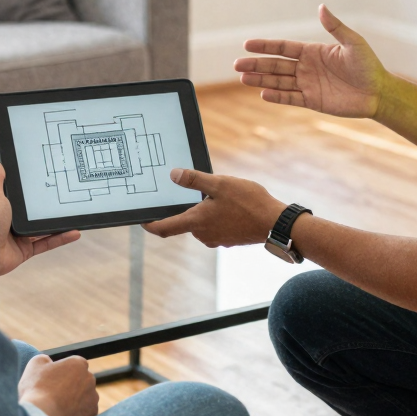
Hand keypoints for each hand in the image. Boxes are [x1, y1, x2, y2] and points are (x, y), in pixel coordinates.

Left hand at [0, 161, 79, 275]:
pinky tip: (74, 232)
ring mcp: (17, 238)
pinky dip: (60, 239)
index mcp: (2, 208)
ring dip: (59, 224)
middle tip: (65, 198)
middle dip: (48, 208)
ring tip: (74, 216)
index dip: (30, 192)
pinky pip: (46, 244)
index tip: (46, 184)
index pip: (18, 198)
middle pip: (33, 214)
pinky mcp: (24, 251)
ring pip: (43, 230)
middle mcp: (10, 223)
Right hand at [19, 353, 97, 415]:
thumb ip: (45, 359)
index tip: (52, 380)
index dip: (62, 372)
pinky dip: (77, 413)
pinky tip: (64, 415)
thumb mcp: (35, 364)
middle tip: (54, 394)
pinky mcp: (92, 413)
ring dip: (74, 399)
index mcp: (78, 363)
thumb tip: (48, 361)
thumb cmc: (37, 388)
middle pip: (81, 380)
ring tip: (57, 406)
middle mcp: (90, 378)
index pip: (74, 365)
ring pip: (84, 396)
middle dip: (70, 385)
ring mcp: (93, 397)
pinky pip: (85, 411)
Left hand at [142, 168, 285, 247]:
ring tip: (220, 196)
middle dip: (187, 208)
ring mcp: (216, 239)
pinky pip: (215, 227)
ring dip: (204, 211)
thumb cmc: (248, 202)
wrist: (275, 223)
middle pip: (185, 222)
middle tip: (196, 191)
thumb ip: (194, 180)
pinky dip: (217, 216)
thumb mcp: (219, 184)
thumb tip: (173, 175)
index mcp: (196, 221)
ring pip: (201, 223)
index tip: (142, 221)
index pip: (164, 228)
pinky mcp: (228, 240)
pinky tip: (231, 205)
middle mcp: (203, 234)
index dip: (150, 225)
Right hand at [234, 5, 388, 118]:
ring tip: (243, 78)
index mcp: (313, 51)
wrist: (378, 92)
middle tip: (237, 64)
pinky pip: (291, 98)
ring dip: (261, 79)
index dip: (266, 46)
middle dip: (256, 64)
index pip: (283, 47)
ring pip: (279, 81)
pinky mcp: (312, 101)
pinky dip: (277, 96)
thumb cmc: (368, 65)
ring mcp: (308, 85)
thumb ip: (335, 27)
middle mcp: (307, 67)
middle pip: (276, 65)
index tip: (247, 44)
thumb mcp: (353, 43)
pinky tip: (263, 93)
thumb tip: (321, 7)